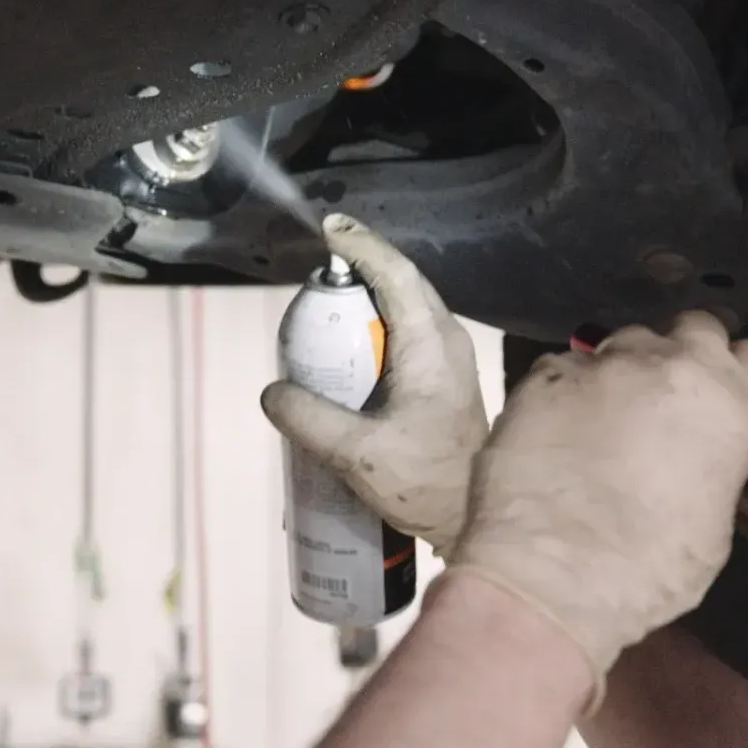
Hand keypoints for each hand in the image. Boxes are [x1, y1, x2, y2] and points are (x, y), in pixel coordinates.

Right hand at [260, 214, 488, 557]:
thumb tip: (272, 392)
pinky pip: (406, 332)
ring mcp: (448, 358)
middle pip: (401, 283)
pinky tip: (347, 347)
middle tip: (316, 268)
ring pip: (405, 307)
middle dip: (358, 268)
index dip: (361, 247)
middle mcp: (446, 339)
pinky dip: (375, 326)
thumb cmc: (426, 481)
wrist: (475, 517)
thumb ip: (310, 419)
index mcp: (431, 343)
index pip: (396, 274)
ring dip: (366, 299)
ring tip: (324, 306)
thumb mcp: (358, 455)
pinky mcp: (443, 378)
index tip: (328, 230)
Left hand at [447, 312, 747, 688]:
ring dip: (623, 370)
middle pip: (696, 328)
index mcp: (733, 405)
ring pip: (625, 341)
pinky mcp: (543, 376)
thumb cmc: (650, 571)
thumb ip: (712, 468)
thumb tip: (692, 460)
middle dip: (685, 356)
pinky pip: (565, 368)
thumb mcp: (712, 526)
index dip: (743, 378)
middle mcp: (673, 365)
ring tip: (603, 416)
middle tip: (665, 399)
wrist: (552, 575)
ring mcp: (604, 363)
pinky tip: (556, 429)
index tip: (726, 400)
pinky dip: (567, 391)